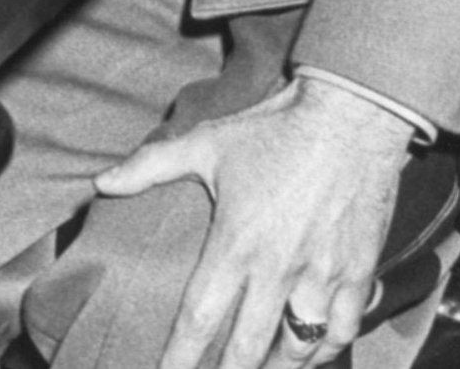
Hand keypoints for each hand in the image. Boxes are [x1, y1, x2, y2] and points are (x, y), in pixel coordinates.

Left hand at [94, 78, 413, 368]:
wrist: (352, 117)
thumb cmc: (274, 130)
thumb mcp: (207, 143)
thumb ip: (150, 166)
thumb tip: (101, 182)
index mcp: (236, 242)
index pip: (200, 316)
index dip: (180, 357)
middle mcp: (279, 268)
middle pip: (249, 348)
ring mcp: (322, 275)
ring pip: (300, 348)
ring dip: (278, 368)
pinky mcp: (358, 272)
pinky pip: (344, 330)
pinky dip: (326, 350)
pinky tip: (311, 355)